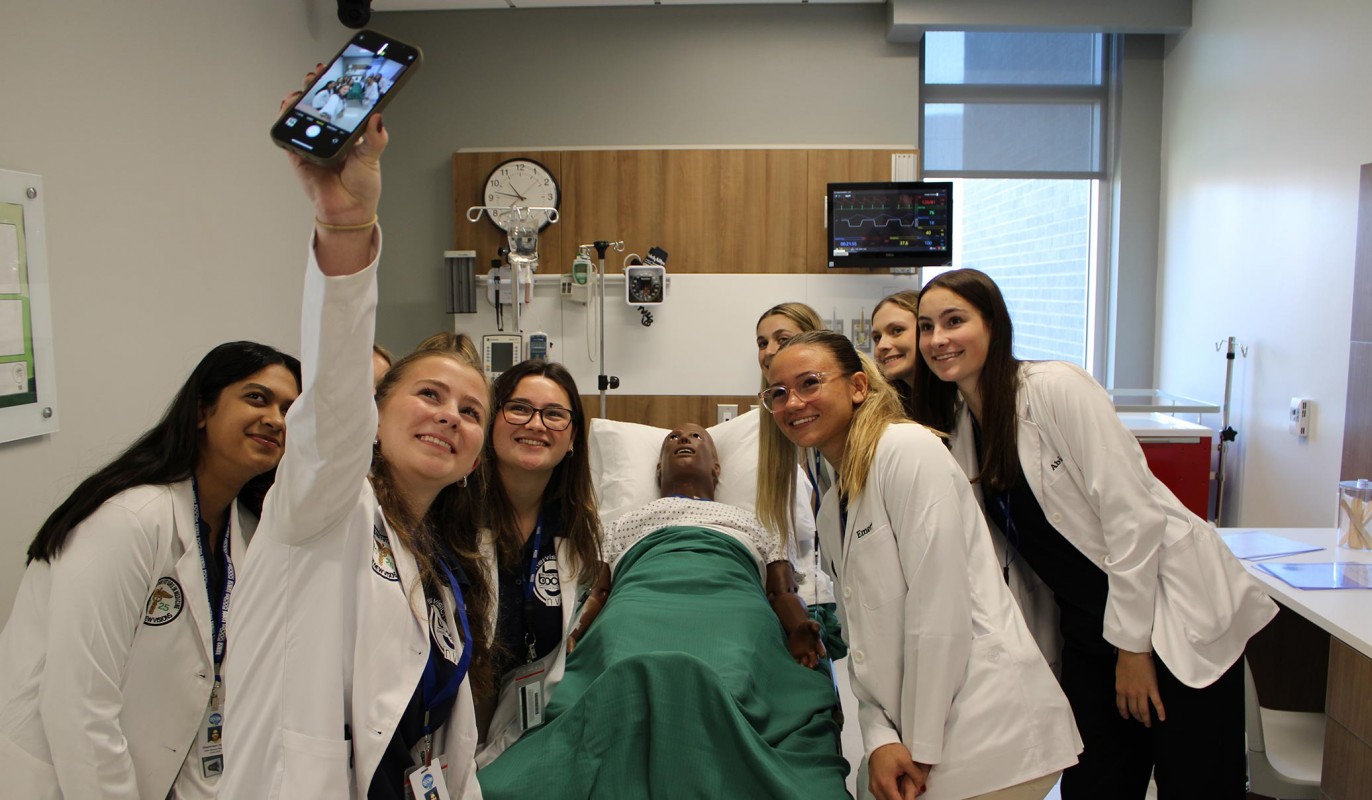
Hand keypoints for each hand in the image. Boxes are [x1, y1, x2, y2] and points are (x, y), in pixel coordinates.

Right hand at [279, 65, 386, 226]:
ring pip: (302, 114)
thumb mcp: (372, 158)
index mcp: (347, 132)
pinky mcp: (297, 153)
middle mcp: (329, 134)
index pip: (340, 103)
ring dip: (300, 98)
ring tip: (305, 88)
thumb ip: (375, 138)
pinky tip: (289, 106)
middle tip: (318, 75)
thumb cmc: (362, 186)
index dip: (336, 85)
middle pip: (319, 103)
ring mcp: (311, 142)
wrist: (348, 210)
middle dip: (316, 85)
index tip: (335, 70)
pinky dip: (285, 118)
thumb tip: (378, 118)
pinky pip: (287, 132)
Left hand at [786, 619, 825, 667]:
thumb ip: (814, 625)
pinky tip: (796, 662)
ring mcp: (805, 655)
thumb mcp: (809, 624)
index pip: (821, 650)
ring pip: (807, 663)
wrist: (796, 631)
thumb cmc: (805, 627)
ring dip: (806, 664)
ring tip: (804, 664)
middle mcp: (813, 652)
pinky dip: (797, 663)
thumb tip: (817, 628)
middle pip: (815, 659)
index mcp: (818, 645)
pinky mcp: (797, 656)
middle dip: (814, 662)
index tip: (822, 655)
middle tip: (812, 665)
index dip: (822, 652)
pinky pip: (798, 661)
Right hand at [868, 743, 928, 799]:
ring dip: (894, 798)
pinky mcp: (873, 785)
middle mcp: (877, 788)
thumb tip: (922, 786)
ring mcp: (874, 787)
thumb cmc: (890, 750)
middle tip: (909, 795)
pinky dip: (889, 796)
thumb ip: (917, 776)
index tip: (911, 798)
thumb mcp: (907, 761)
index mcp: (885, 783)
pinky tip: (896, 790)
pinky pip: (881, 797)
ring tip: (903, 792)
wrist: (880, 742)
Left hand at [1116, 649, 1165, 726]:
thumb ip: (1121, 685)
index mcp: (1120, 690)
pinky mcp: (1152, 689)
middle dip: (1137, 717)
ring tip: (1148, 724)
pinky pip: (1157, 703)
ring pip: (1144, 710)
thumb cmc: (1124, 660)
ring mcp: (1141, 692)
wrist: (1133, 653)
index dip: (1125, 713)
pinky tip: (1162, 718)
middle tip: (1140, 721)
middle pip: (1134, 710)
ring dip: (1146, 719)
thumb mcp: (1119, 675)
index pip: (1122, 706)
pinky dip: (1160, 712)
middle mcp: (1130, 694)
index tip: (1127, 717)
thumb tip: (1124, 690)